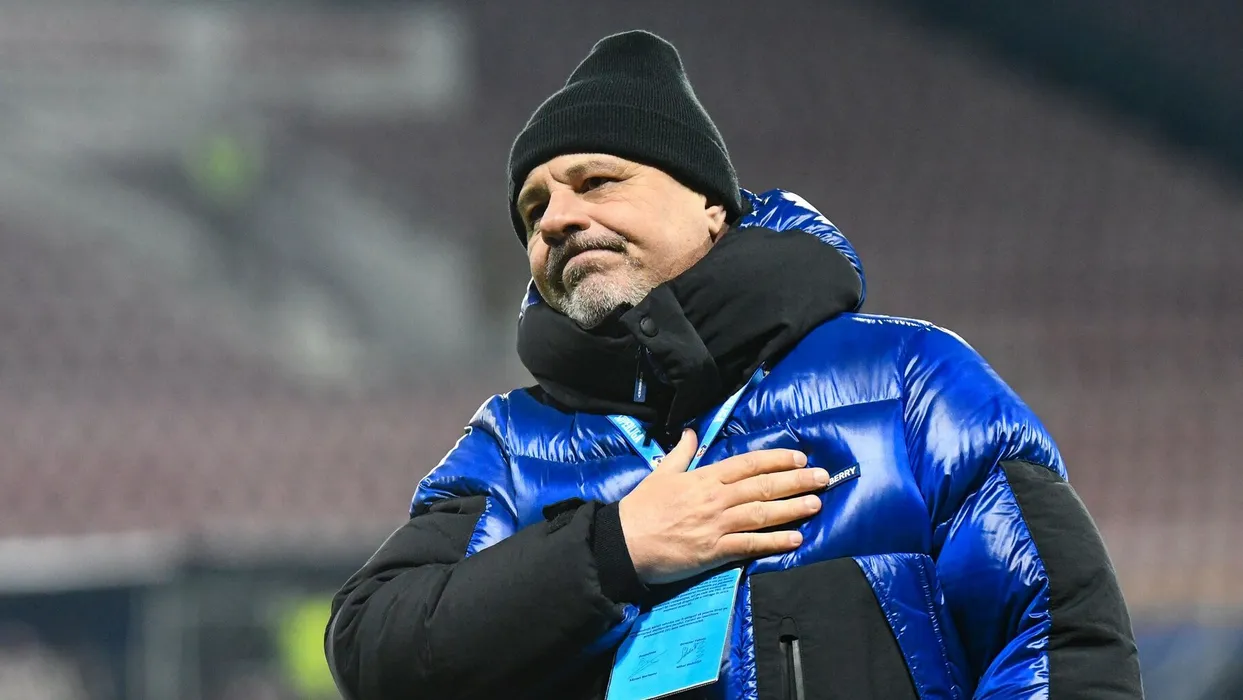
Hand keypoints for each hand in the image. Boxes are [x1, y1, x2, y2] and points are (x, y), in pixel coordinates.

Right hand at [617, 429, 828, 584]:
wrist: (624, 542)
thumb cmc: (642, 507)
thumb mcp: (661, 472)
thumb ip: (682, 453)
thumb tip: (693, 433)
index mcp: (705, 477)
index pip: (748, 464)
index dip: (777, 460)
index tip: (800, 458)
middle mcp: (716, 498)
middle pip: (763, 486)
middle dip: (796, 481)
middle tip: (823, 478)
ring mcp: (717, 524)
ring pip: (763, 512)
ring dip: (793, 508)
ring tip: (817, 504)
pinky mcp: (715, 551)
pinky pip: (751, 544)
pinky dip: (774, 541)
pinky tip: (795, 539)